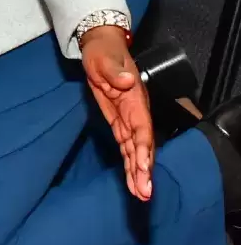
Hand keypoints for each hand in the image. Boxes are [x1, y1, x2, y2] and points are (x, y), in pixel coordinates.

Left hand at [82, 27, 152, 200]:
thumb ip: (114, 71)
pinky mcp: (120, 123)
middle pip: (143, 145)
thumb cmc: (103, 53)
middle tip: (145, 192)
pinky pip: (127, 147)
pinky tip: (133, 182)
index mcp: (135, 100)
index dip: (144, 147)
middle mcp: (136, 113)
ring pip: (136, 150)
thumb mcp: (104, 59)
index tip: (144, 166)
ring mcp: (129, 120)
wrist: (100, 50)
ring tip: (141, 194)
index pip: (142, 127)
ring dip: (139, 172)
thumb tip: (126, 80)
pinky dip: (130, 164)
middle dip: (144, 168)